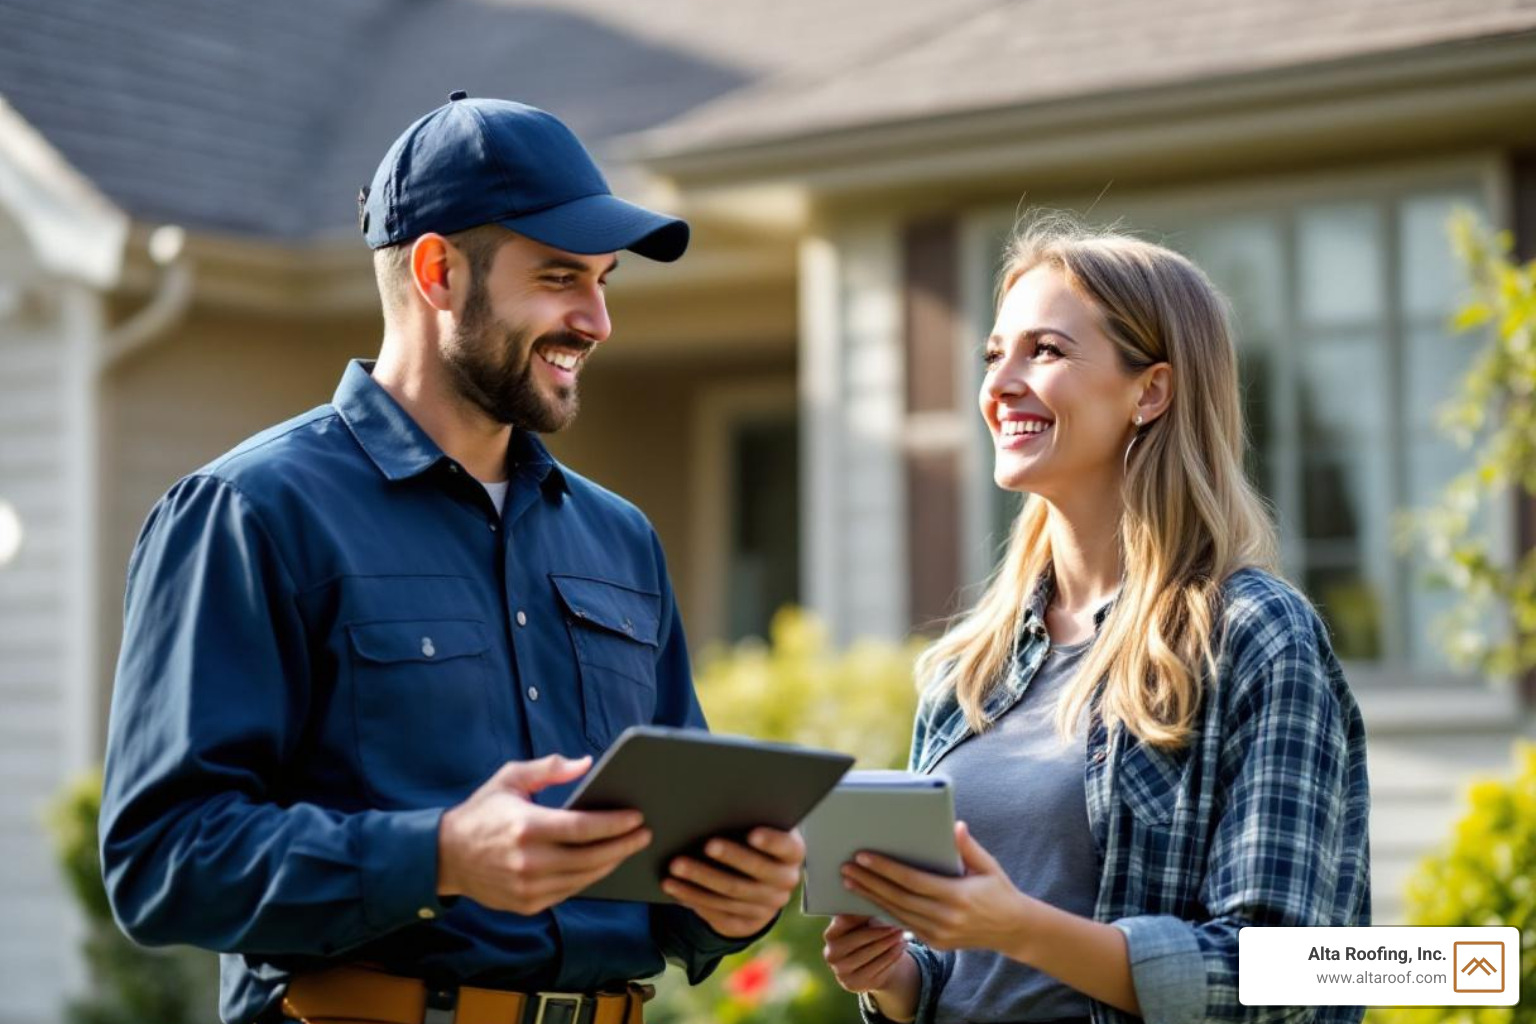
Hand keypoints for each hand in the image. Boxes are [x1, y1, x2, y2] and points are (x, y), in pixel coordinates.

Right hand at [437, 755, 650, 914]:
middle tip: (643, 835)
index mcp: (526, 827)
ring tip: (628, 848)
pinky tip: (601, 864)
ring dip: (610, 864)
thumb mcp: (510, 778)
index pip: (582, 828)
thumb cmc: (482, 812)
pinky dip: (588, 879)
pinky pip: (569, 892)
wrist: (446, 856)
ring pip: (583, 879)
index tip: (636, 817)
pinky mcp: (526, 904)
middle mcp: (529, 861)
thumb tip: (587, 763)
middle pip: (590, 857)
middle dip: (623, 845)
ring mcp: (528, 887)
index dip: (614, 824)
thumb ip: (548, 769)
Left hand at [660, 827, 804, 937]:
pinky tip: (675, 888)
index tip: (752, 834)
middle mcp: (785, 882)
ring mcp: (766, 906)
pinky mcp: (745, 923)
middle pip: (755, 873)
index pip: (787, 848)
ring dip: (700, 881)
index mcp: (792, 853)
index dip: (772, 842)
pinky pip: (718, 913)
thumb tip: (716, 804)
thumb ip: (748, 817)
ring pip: (731, 895)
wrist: (758, 881)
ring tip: (675, 867)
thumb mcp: (759, 826)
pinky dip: (694, 900)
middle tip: (705, 845)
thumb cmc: (751, 839)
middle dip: (729, 858)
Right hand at [822, 914, 912, 994]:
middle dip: (880, 931)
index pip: (845, 920)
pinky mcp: (852, 984)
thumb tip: (881, 905)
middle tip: (897, 925)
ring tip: (902, 936)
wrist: (869, 965)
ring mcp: (840, 971)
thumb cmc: (867, 935)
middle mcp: (831, 953)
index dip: (864, 915)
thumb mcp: (863, 924)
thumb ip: (866, 914)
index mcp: (831, 934)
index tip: (882, 907)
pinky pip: (875, 969)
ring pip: (868, 955)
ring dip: (888, 944)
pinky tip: (900, 948)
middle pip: (858, 939)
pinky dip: (891, 957)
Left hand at [842, 821, 1035, 954]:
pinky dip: (885, 911)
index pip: (912, 880)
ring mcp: (939, 934)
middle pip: (898, 898)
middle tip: (846, 867)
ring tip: (850, 881)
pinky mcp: (935, 942)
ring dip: (871, 897)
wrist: (1013, 930)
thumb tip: (954, 825)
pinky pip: (904, 924)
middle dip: (869, 882)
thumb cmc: (999, 891)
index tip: (863, 856)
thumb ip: (968, 848)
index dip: (885, 869)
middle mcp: (945, 918)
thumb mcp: (989, 866)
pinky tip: (869, 898)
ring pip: (897, 913)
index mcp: (957, 896)